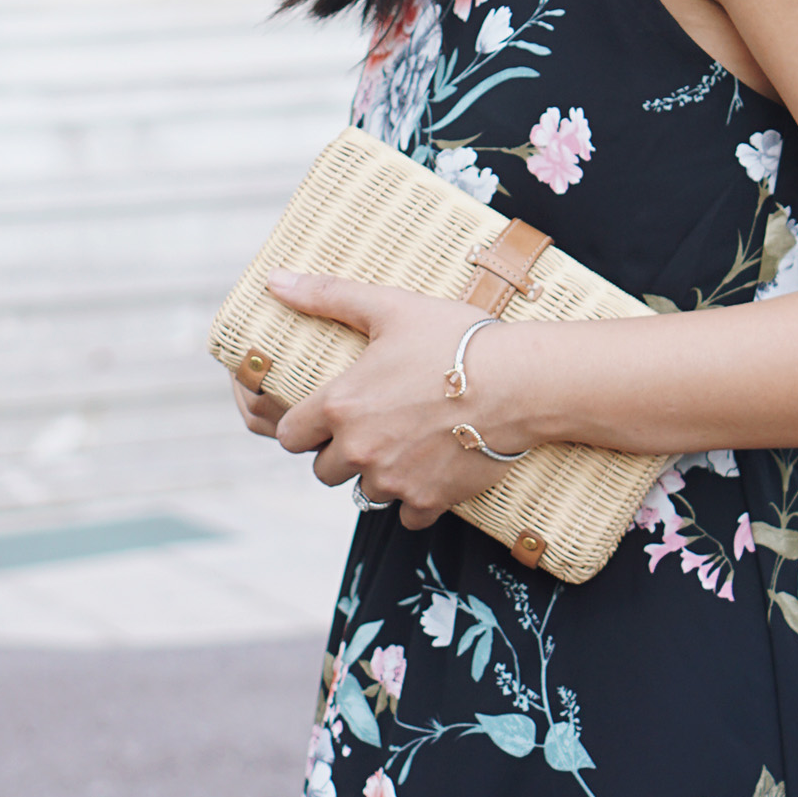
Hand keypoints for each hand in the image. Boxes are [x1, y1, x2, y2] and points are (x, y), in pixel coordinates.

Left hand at [259, 270, 528, 528]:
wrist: (522, 382)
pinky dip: (415, 500)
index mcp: (340, 405)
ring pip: (365, 492)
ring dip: (378, 474)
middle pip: (323, 471)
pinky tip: (431, 472)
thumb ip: (328, 296)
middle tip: (370, 430)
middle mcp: (359, 449)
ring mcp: (394, 478)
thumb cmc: (457, 339)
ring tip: (404, 445)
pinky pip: (406, 516)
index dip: (302, 427)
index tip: (321, 420)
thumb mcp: (391, 308)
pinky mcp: (429, 499)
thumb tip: (275, 280)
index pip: (288, 436)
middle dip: (340, 454)